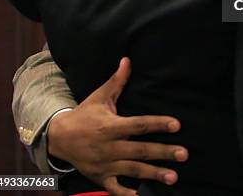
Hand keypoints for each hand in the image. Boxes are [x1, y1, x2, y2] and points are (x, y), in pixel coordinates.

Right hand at [47, 57, 187, 195]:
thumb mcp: (100, 96)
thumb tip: (127, 60)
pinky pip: (115, 188)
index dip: (158, 124)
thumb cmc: (84, 114)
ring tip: (173, 177)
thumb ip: (117, 81)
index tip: (177, 125)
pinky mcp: (100, 177)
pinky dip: (126, 194)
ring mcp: (105, 164)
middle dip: (163, 152)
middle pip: (140, 149)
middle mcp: (110, 146)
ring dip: (154, 174)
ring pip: (133, 169)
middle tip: (184, 154)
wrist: (59, 137)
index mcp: (111, 126)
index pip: (139, 124)